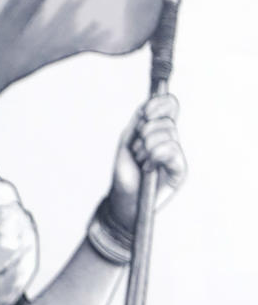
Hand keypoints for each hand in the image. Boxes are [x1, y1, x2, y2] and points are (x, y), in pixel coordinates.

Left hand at [107, 92, 186, 232]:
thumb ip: (138, 121)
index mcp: (158, 130)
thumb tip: (148, 104)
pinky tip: (148, 168)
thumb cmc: (125, 173)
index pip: (170, 107)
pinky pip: (171, 150)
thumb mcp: (127, 141)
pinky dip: (155, 155)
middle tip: (137, 150)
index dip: (159, 104)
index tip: (145, 113)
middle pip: (167, 120)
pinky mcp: (180, 169)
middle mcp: (170, 140)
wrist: (124, 199)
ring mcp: (176, 154)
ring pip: (168, 133)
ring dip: (147, 147)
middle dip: (145, 133)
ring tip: (141, 161)